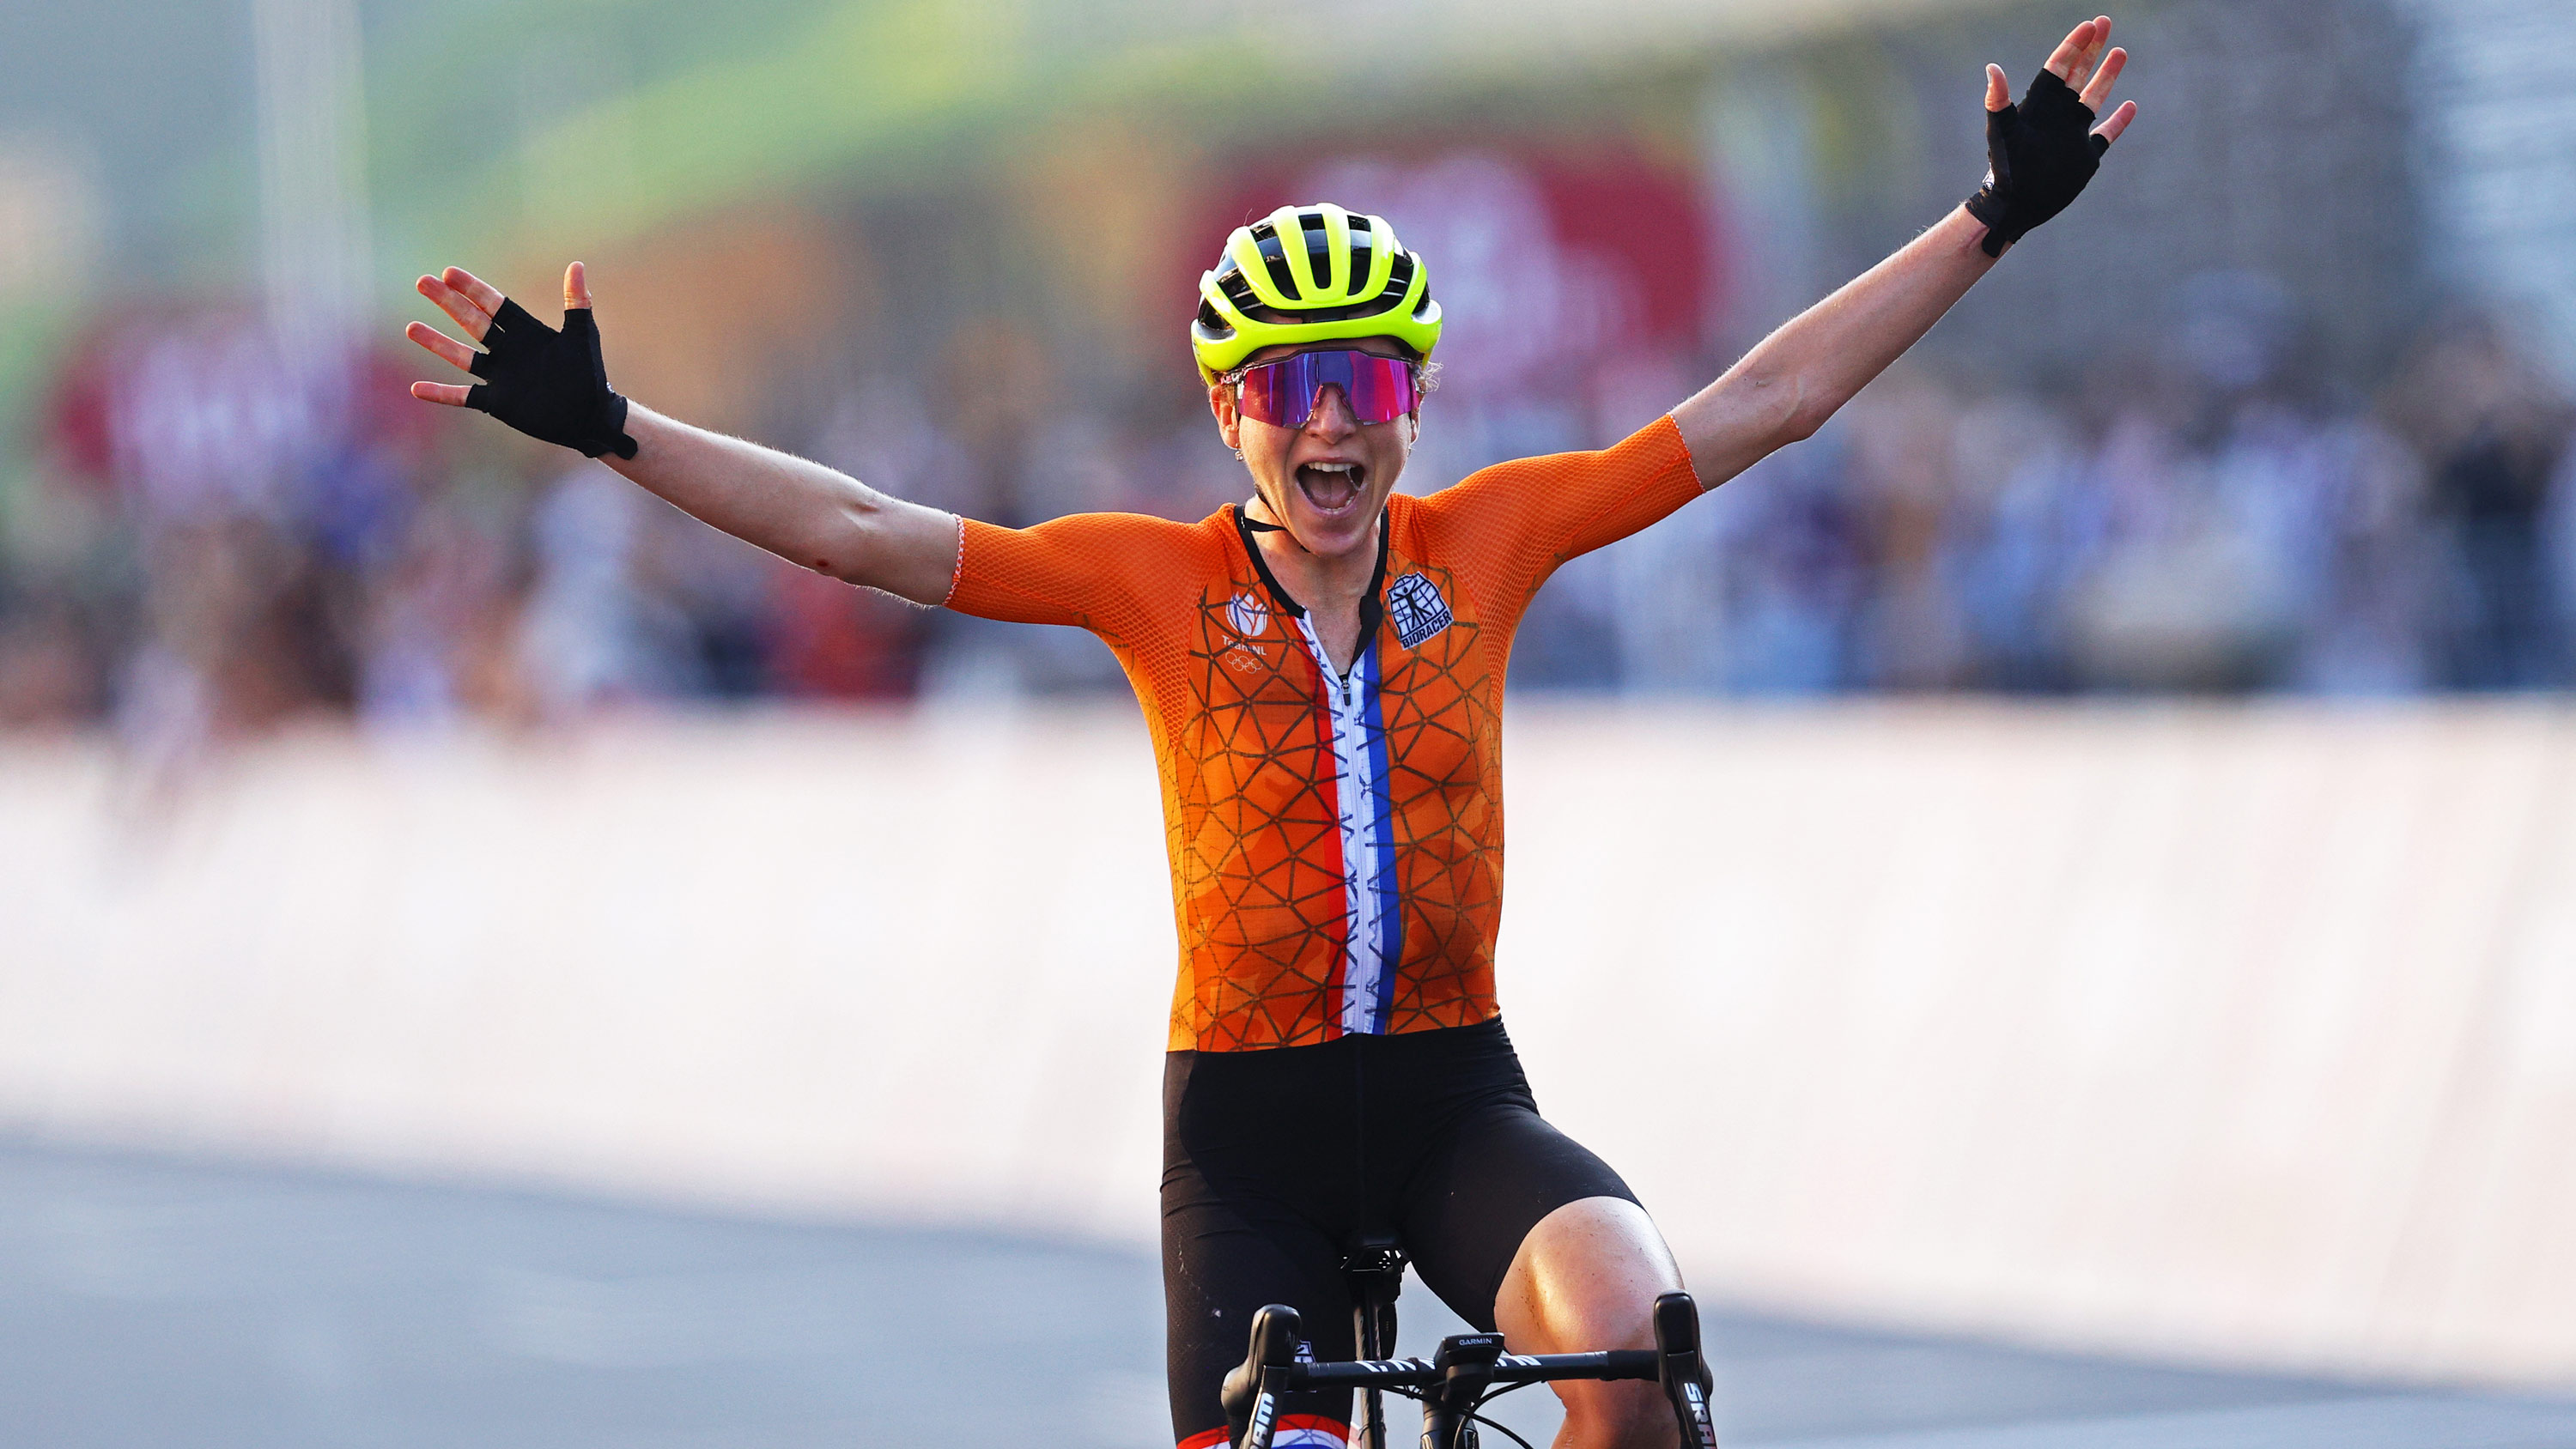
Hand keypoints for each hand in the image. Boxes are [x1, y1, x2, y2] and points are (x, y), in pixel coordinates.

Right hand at [404, 262, 636, 457]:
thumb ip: (577, 302)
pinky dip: (441, 393)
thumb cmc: (589, 375)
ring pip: (461, 356)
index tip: (448, 272)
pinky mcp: (497, 402)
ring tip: (411, 328)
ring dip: (436, 342)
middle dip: (447, 303)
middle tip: (422, 282)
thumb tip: (576, 265)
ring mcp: (500, 376)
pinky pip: (463, 396)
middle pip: (472, 322)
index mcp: (526, 332)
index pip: (494, 305)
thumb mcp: (582, 336)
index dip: (472, 289)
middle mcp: (508, 350)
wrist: (591, 416)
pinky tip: (416, 389)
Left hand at [1967, 16, 2138, 256]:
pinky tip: (2130, 106)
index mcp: (2040, 106)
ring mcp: (2073, 135)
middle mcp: (2058, 116)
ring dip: (2107, 75)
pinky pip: (2106, 134)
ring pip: (2094, 97)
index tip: (2090, 25)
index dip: (2074, 45)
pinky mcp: (2085, 157)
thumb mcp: (2001, 132)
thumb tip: (1992, 68)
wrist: (2014, 206)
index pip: (2059, 67)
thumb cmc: (2005, 170)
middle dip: (2092, 48)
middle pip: (2078, 73)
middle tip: (2105, 22)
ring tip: (2120, 51)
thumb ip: (1998, 100)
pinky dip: (2118, 121)